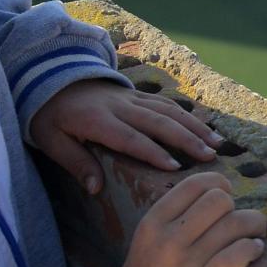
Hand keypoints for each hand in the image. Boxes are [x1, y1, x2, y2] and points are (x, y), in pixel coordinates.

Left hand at [28, 79, 221, 196]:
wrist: (50, 78)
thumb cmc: (50, 115)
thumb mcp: (51, 141)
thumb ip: (75, 163)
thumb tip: (96, 189)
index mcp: (97, 120)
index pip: (130, 137)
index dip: (152, 152)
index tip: (175, 167)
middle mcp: (120, 106)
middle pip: (159, 121)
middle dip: (187, 139)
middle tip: (210, 156)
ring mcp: (131, 97)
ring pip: (168, 110)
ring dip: (194, 126)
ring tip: (217, 143)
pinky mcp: (136, 94)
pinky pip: (166, 103)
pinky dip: (187, 115)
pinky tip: (203, 127)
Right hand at [112, 175, 266, 266]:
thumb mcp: (148, 238)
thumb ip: (176, 215)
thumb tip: (220, 193)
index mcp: (154, 221)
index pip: (196, 184)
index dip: (220, 185)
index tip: (227, 199)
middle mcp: (168, 239)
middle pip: (220, 200)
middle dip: (238, 208)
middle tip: (241, 223)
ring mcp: (184, 265)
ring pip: (235, 224)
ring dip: (254, 227)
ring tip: (253, 237)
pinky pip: (236, 256)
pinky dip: (252, 249)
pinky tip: (254, 251)